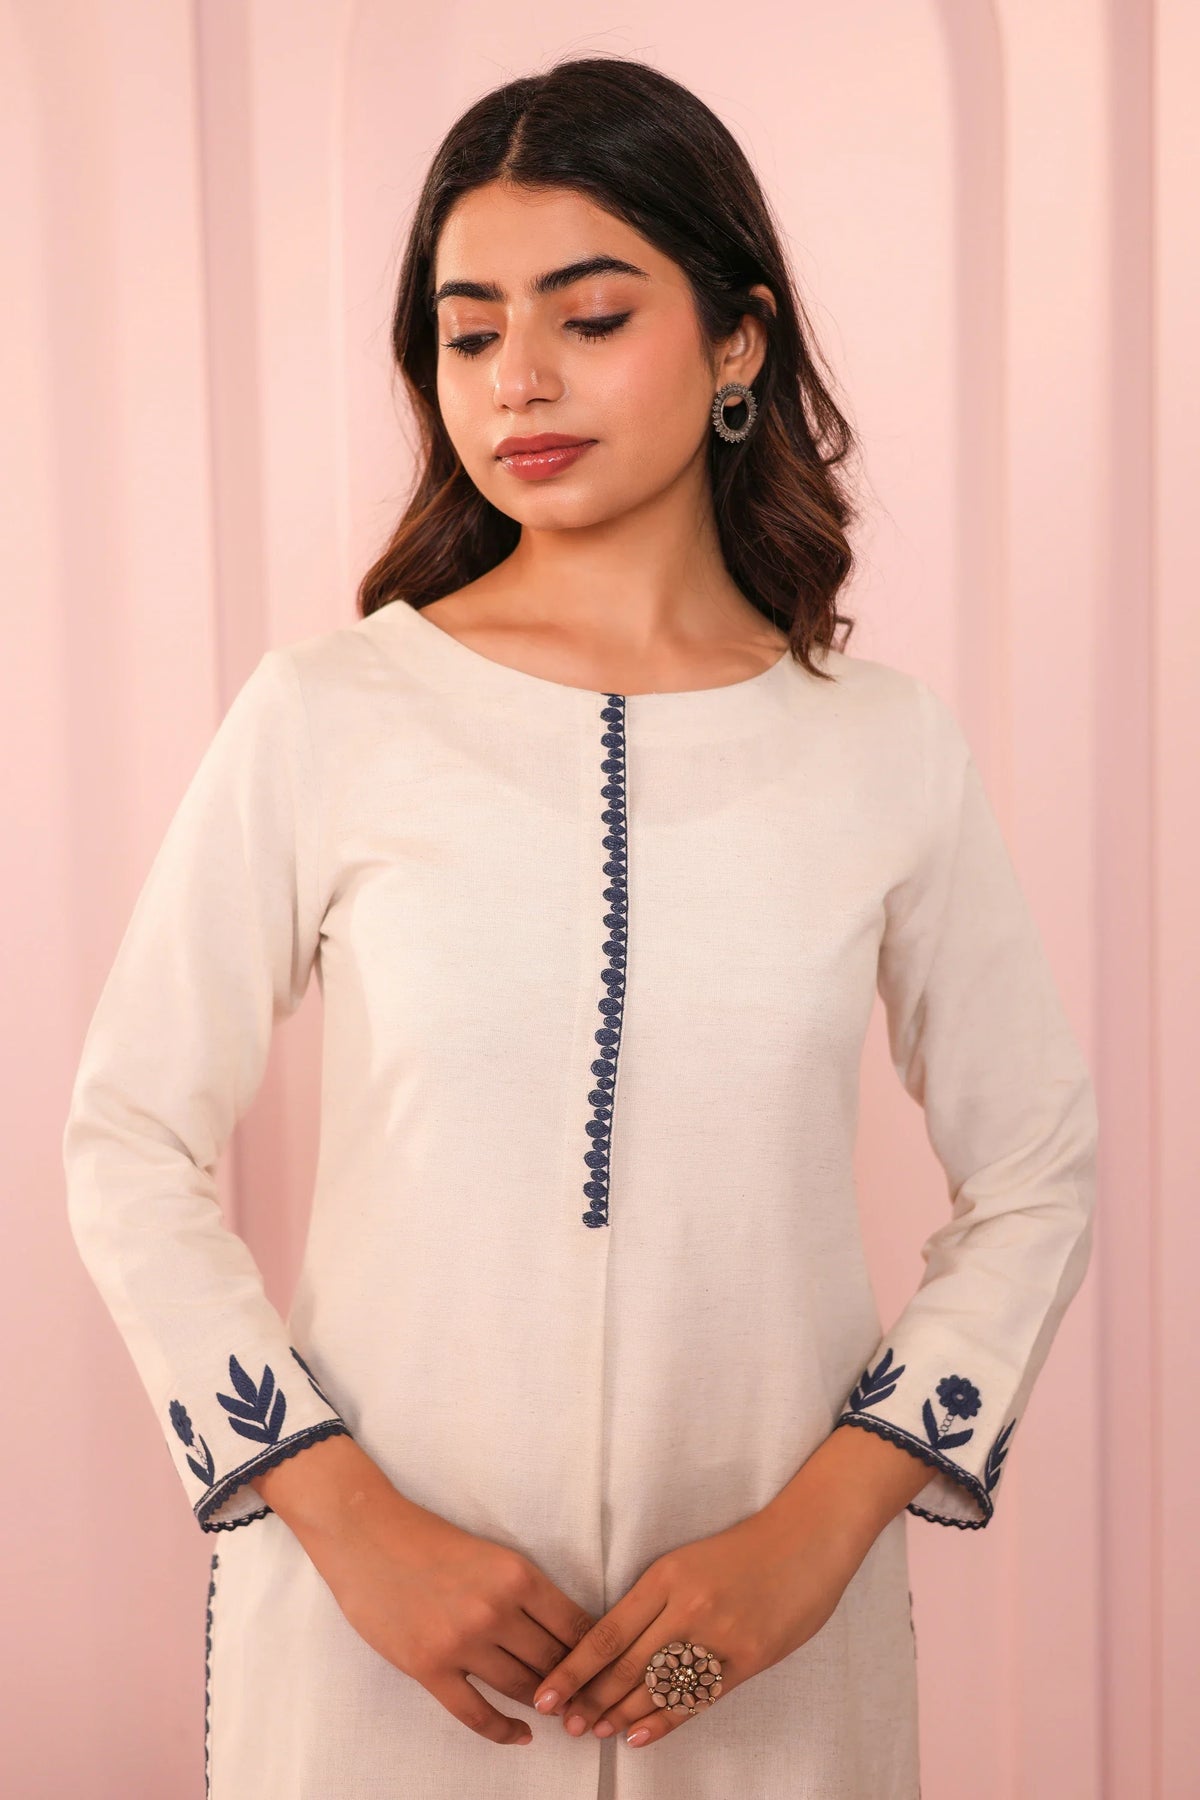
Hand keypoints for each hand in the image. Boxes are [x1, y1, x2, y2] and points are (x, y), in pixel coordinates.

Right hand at [269, 1443, 596, 1750]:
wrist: (367, 1536)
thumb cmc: (430, 1539)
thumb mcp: (492, 1554)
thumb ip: (525, 1591)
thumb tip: (564, 1630)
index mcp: (517, 1575)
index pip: (575, 1626)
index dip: (597, 1655)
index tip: (608, 1671)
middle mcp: (496, 1610)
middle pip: (554, 1662)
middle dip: (576, 1686)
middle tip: (592, 1703)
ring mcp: (462, 1643)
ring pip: (522, 1688)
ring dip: (545, 1706)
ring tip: (561, 1717)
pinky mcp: (429, 1668)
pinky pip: (476, 1714)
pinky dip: (504, 1730)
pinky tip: (521, 1735)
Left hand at [529, 1502, 864, 1750]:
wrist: (807, 1539)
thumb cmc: (745, 1549)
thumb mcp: (688, 1562)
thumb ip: (656, 1600)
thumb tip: (614, 1643)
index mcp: (665, 1576)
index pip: (606, 1633)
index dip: (573, 1669)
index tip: (547, 1691)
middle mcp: (686, 1607)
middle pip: (625, 1665)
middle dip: (590, 1699)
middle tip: (565, 1723)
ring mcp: (718, 1635)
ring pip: (657, 1688)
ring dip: (621, 1716)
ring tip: (595, 1732)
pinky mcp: (747, 1658)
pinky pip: (698, 1699)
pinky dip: (664, 1721)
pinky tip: (638, 1735)